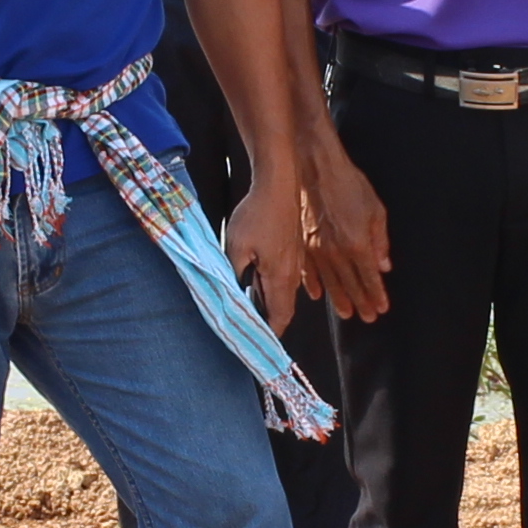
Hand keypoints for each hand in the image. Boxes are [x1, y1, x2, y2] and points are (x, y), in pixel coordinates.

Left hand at [223, 172, 306, 321]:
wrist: (278, 183)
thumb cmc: (257, 213)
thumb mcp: (235, 247)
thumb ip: (234, 275)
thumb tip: (232, 296)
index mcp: (280, 277)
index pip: (280, 317)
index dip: (270, 334)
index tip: (258, 344)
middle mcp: (292, 273)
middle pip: (282, 308)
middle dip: (267, 320)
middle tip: (247, 327)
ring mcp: (294, 261)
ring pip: (282, 292)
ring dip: (267, 301)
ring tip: (246, 303)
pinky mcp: (292, 250)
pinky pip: (283, 276)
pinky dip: (269, 285)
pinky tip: (254, 278)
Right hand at [305, 148, 391, 323]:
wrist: (315, 167)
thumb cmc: (348, 184)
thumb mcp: (375, 209)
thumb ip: (380, 241)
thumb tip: (383, 266)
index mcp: (357, 244)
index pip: (369, 278)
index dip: (376, 295)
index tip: (381, 308)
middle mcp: (336, 253)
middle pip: (350, 285)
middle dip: (360, 303)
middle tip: (367, 317)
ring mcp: (316, 250)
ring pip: (329, 283)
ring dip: (339, 300)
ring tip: (347, 313)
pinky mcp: (301, 243)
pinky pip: (307, 271)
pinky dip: (312, 285)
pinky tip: (318, 295)